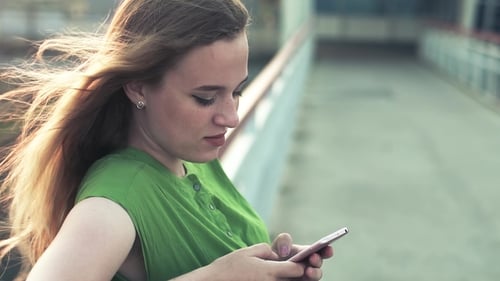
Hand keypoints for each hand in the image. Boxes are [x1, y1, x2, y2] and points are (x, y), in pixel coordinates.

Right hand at [173, 243, 305, 280]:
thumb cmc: (228, 267)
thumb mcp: (247, 252)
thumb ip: (266, 250)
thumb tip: (276, 255)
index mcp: (270, 272)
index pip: (297, 269)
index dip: (301, 264)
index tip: (299, 261)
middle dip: (300, 275)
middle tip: (298, 270)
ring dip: (287, 279)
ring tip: (283, 274)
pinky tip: (270, 278)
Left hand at [272, 233, 333, 280]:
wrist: (270, 268)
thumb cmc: (275, 255)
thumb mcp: (278, 245)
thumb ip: (283, 241)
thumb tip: (285, 251)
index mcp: (307, 252)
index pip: (321, 251)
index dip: (326, 249)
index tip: (328, 248)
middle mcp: (309, 265)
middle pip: (318, 264)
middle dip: (318, 260)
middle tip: (313, 258)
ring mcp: (305, 276)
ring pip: (315, 276)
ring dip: (314, 273)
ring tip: (308, 271)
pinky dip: (307, 280)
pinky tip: (303, 277)